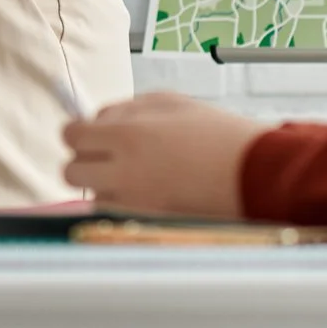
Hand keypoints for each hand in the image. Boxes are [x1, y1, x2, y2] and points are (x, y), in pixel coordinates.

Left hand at [61, 92, 266, 217]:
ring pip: (93, 195)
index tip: (89, 136)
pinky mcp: (148, 224)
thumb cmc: (218, 133)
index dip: (78, 135)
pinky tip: (148, 194)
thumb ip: (126, 109)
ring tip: (135, 177)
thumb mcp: (170, 103)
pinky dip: (123, 206)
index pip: (70, 135)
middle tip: (107, 158)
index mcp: (125, 134)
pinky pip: (116, 215)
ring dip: (104, 186)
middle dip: (84, 163)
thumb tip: (96, 118)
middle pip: (70, 171)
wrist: (257, 173)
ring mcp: (134, 202)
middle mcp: (121, 171)